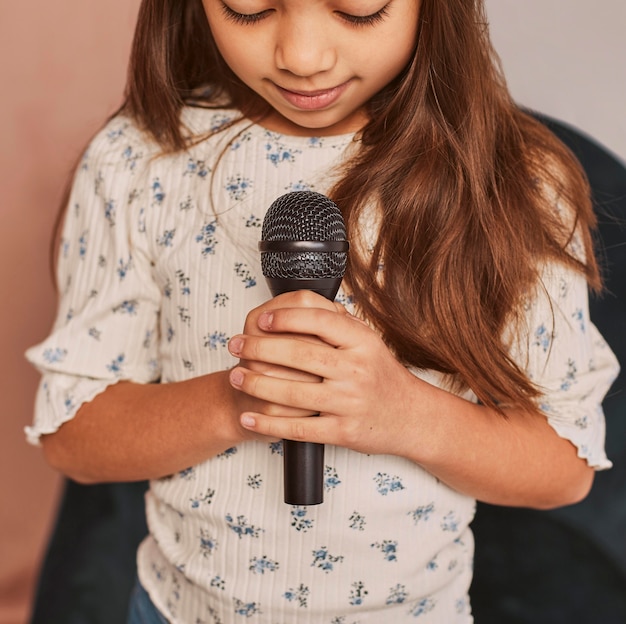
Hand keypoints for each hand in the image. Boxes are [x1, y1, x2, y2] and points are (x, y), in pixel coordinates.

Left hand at [227, 290, 421, 457]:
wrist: (410, 416)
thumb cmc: (382, 375)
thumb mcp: (369, 342)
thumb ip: (339, 323)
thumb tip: (300, 304)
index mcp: (363, 343)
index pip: (320, 322)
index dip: (286, 318)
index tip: (261, 320)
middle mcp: (357, 371)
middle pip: (300, 355)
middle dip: (259, 349)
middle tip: (234, 346)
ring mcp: (349, 403)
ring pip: (294, 394)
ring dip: (257, 386)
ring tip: (235, 378)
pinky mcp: (342, 432)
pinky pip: (299, 429)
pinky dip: (269, 424)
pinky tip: (248, 417)